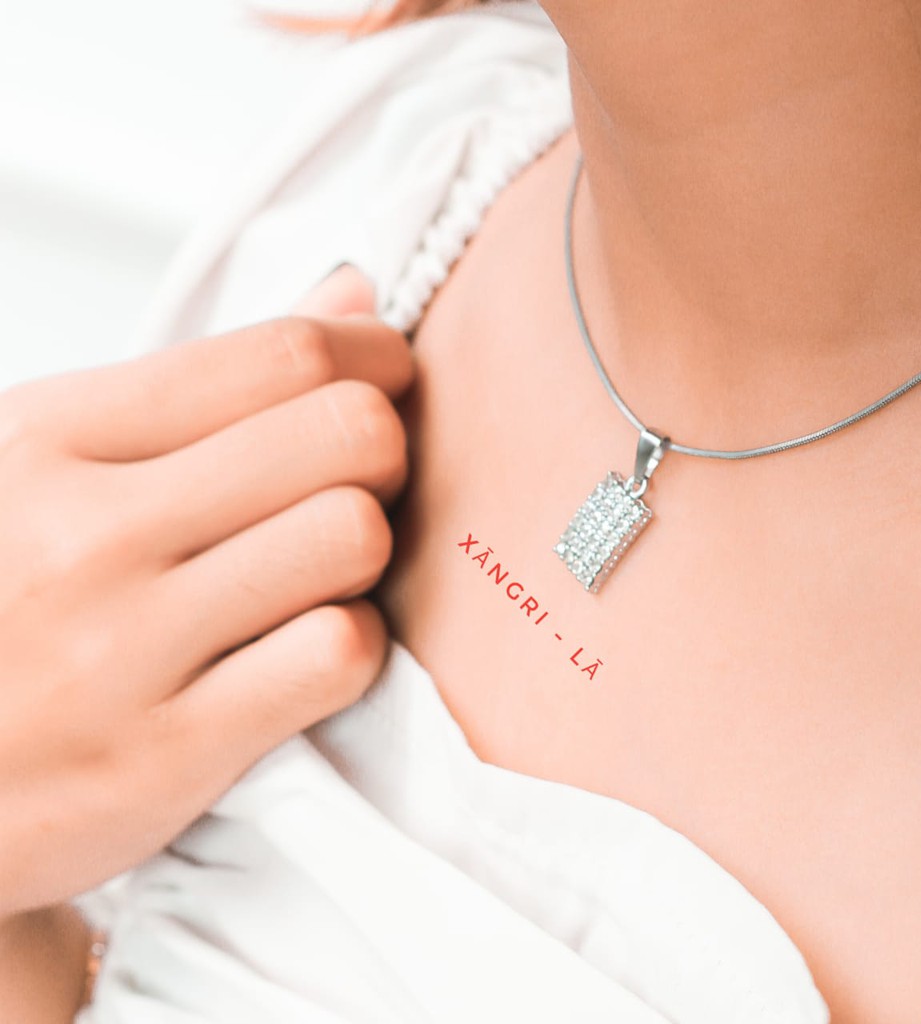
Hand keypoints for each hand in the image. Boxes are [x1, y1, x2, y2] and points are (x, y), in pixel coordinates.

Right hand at [0, 265, 413, 915]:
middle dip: (383, 451)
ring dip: (365, 553)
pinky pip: (336, 655)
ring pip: (353, 537)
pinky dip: (348, 647)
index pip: (283, 353)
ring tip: (321, 571)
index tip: (382, 380)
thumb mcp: (55, 459)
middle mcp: (88, 533)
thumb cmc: (0, 596)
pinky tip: (305, 650)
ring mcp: (124, 649)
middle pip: (346, 434)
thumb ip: (212, 380)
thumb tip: (351, 296)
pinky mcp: (166, 754)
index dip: (372, 357)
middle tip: (356, 482)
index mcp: (55, 436)